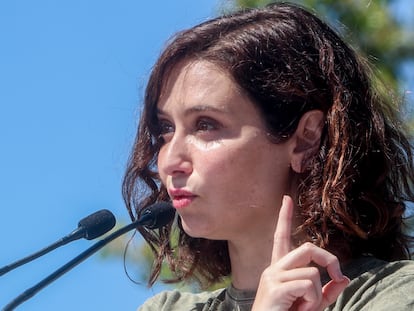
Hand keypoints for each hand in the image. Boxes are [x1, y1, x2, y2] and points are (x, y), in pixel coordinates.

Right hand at [252, 195, 348, 310]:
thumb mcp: (311, 305)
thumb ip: (327, 292)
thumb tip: (344, 279)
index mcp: (279, 269)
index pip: (281, 237)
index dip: (284, 217)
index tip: (286, 199)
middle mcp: (274, 268)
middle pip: (307, 248)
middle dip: (328, 259)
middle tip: (338, 276)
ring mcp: (273, 277)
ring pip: (312, 273)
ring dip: (317, 296)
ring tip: (304, 309)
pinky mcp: (276, 287)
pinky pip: (308, 285)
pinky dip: (313, 301)